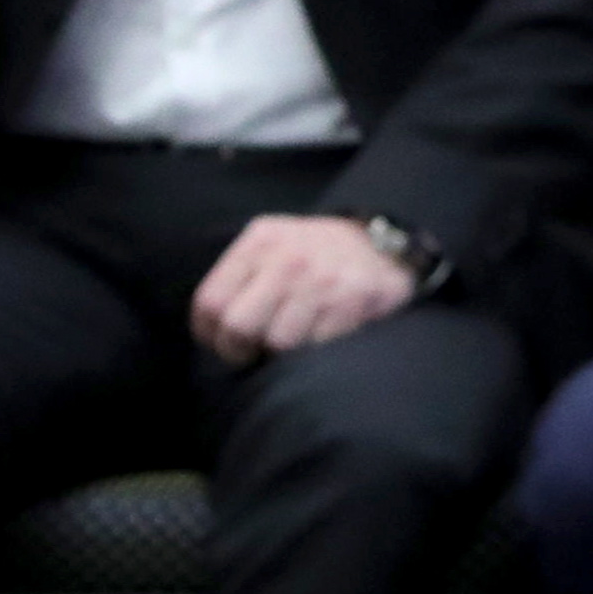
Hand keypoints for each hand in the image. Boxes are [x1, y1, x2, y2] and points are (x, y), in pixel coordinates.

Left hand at [192, 214, 414, 363]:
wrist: (383, 246)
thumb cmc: (315, 255)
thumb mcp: (273, 245)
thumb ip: (240, 276)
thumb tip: (209, 329)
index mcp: (261, 240)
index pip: (210, 301)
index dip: (210, 334)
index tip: (222, 341)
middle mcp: (289, 258)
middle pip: (238, 326)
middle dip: (240, 350)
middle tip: (253, 351)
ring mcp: (322, 280)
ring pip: (278, 343)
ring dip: (281, 353)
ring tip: (293, 339)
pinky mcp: (352, 301)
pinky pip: (316, 348)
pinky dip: (314, 351)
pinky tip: (321, 335)